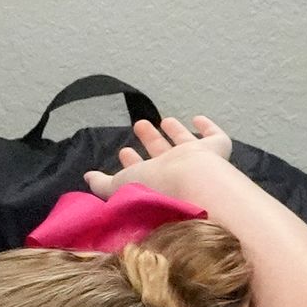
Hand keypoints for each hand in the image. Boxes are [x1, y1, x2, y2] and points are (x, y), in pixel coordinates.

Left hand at [86, 114, 235, 200]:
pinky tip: (198, 119)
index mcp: (155, 183)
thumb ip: (102, 183)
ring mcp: (199, 161)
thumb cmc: (155, 187)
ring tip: (164, 121)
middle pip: (163, 153)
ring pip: (185, 143)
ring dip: (175, 132)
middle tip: (140, 126)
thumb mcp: (119, 185)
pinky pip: (215, 136)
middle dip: (151, 140)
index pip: (142, 172)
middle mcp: (177, 172)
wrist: (192, 182)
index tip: (124, 151)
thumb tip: (88, 177)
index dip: (132, 162)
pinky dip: (208, 128)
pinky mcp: (218, 149)